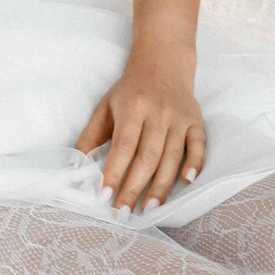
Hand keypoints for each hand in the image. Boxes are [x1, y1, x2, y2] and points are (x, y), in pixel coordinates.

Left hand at [75, 33, 205, 213]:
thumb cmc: (130, 90)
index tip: (105, 196)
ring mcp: (179, 118)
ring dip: (161, 185)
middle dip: (134, 187)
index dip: (114, 173)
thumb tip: (76, 165)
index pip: (123, 147)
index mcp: (133, 108)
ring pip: (172, 156)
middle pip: (147, 157)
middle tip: (124, 212)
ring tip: (149, 208)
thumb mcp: (105, 106)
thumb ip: (91, 135)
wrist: (163, 63)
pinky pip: (198, 144)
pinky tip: (186, 181)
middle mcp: (158, 113)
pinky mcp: (195, 121)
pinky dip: (195, 163)